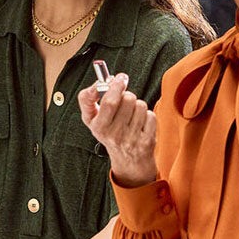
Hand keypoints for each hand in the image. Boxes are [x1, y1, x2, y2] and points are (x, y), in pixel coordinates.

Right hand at [78, 73, 157, 187]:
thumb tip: (98, 82)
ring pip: (140, 105)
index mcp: (98, 127)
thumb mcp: (91, 119)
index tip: (120, 78)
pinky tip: (140, 125)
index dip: (115, 86)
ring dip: (137, 106)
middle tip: (125, 100)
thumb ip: (88, 99)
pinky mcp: (146, 142)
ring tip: (132, 117)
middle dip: (127, 94)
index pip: (109, 102)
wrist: (128, 160)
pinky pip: (150, 115)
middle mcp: (114, 135)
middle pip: (127, 99)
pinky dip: (147, 117)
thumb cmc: (109, 132)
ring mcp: (131, 139)